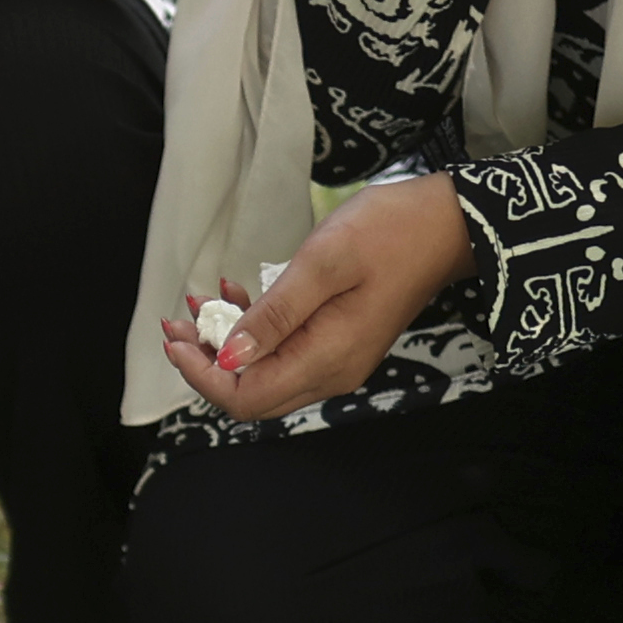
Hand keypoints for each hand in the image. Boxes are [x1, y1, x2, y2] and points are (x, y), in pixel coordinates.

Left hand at [152, 172, 475, 422]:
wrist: (448, 225)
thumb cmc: (391, 232)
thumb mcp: (323, 263)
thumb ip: (274, 314)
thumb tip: (229, 357)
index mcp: (326, 360)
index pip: (246, 398)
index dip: (202, 375)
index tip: (174, 337)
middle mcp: (331, 373)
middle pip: (251, 393)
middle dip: (206, 361)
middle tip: (177, 321)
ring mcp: (337, 361)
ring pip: (264, 373)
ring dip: (227, 343)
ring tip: (200, 302)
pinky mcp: (339, 343)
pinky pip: (284, 352)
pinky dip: (253, 330)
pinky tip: (236, 294)